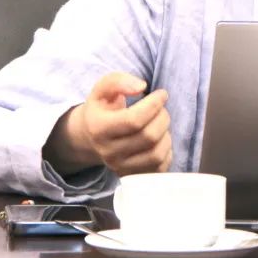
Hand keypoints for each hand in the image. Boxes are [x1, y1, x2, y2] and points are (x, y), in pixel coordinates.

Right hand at [47, 72, 171, 176]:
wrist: (91, 136)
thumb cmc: (102, 108)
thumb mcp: (103, 89)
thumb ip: (119, 81)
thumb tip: (141, 86)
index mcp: (99, 128)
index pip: (134, 120)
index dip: (154, 105)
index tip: (162, 94)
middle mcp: (108, 152)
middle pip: (148, 136)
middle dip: (162, 117)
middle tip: (161, 108)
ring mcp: (120, 167)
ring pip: (157, 153)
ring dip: (166, 133)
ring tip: (160, 122)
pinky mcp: (133, 175)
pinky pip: (160, 167)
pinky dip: (166, 150)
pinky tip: (159, 138)